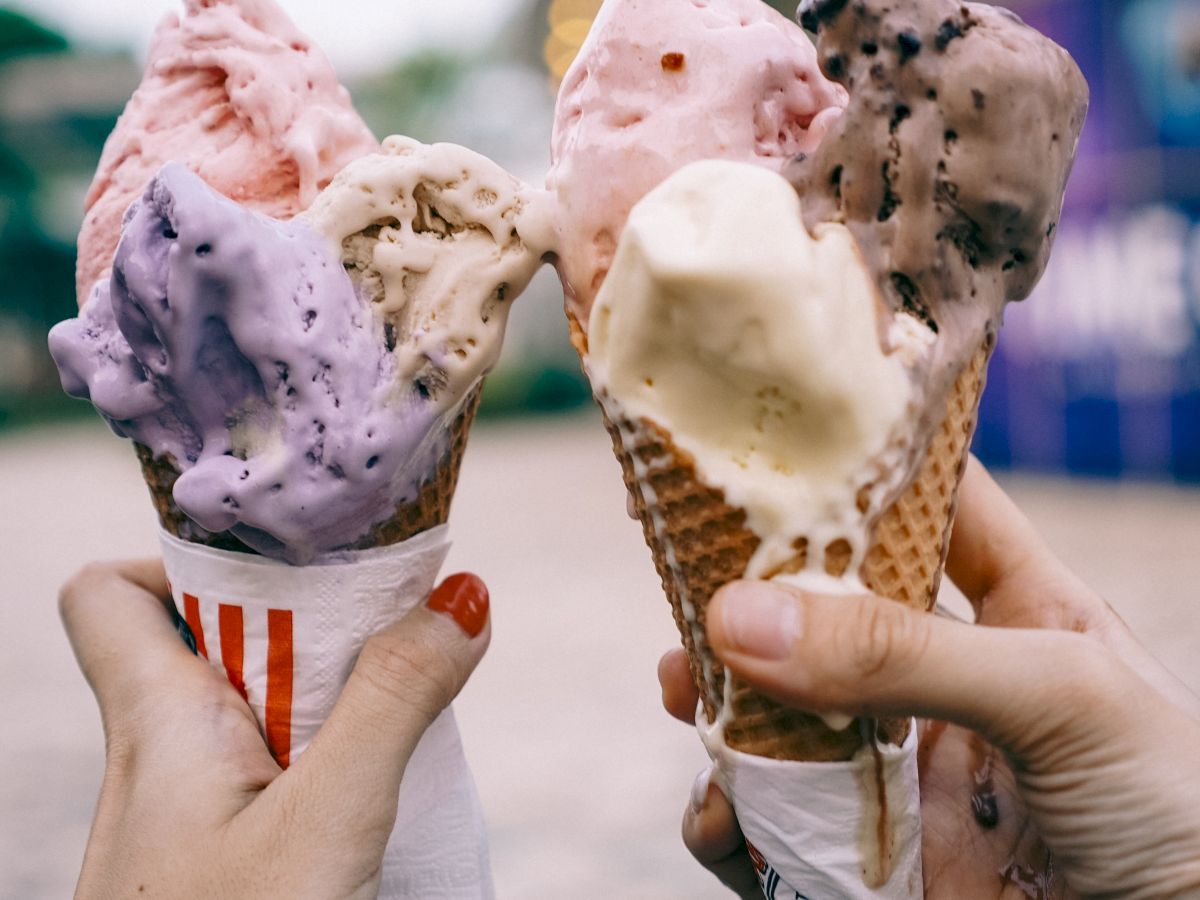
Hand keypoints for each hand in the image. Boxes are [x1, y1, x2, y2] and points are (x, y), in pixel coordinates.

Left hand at [60, 559, 489, 898]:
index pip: (106, 592)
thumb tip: (461, 595)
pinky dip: (327, 758)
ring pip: (248, 710)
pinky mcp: (220, 863)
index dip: (178, 554)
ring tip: (398, 705)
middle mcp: (155, 762)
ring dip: (326, 695)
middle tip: (382, 633)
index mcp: (153, 725)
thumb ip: (394, 701)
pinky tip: (378, 787)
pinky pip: (269, 775)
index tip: (279, 559)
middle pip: (203, 638)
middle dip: (298, 622)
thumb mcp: (330, 822)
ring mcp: (184, 819)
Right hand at [660, 457, 1199, 897]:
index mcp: (1022, 611)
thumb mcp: (1062, 697)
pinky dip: (729, 817)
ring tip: (688, 695)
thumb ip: (907, 654)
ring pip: (782, 714)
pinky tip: (722, 813)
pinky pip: (774, 825)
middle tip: (691, 587)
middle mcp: (950, 680)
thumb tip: (744, 617)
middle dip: (753, 596)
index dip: (854, 467)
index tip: (760, 436)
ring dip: (723, 703)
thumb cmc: (1185, 809)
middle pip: (827, 611)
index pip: (927, 507)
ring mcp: (906, 769)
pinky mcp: (873, 857)